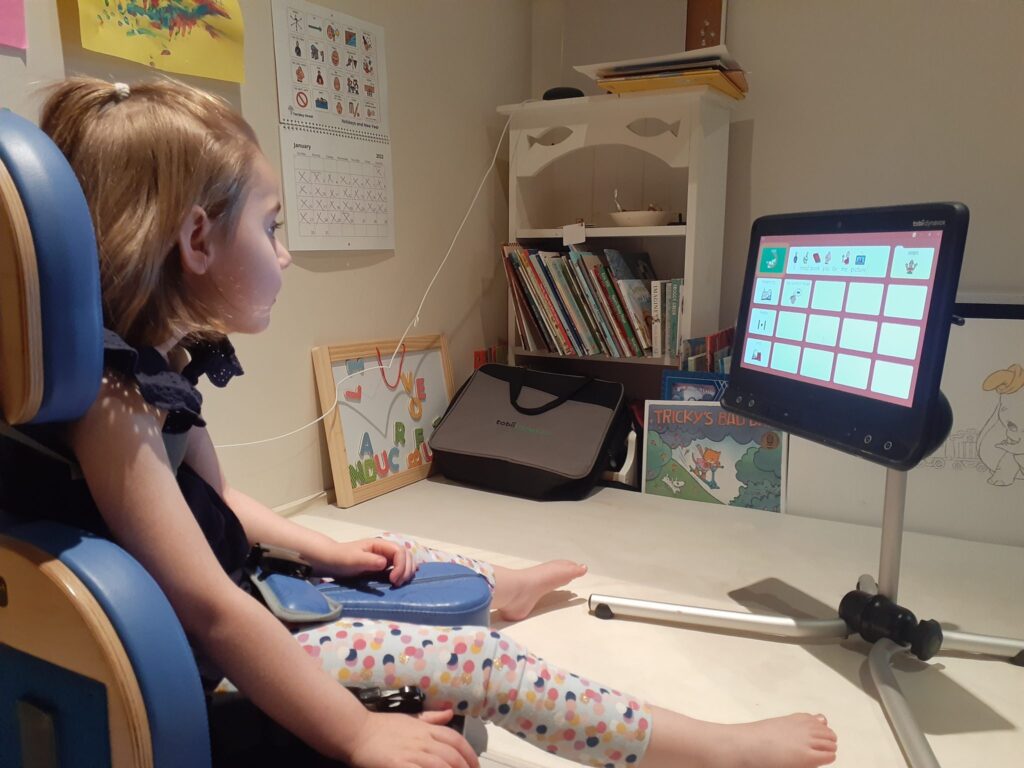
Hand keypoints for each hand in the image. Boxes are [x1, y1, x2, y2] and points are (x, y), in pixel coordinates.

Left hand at [321, 538, 415, 584]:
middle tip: (397, 584)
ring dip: (407, 571)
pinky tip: (404, 579)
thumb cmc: (341, 558)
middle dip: (406, 569)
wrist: (331, 561)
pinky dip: (404, 572)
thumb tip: (385, 563)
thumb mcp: (353, 559)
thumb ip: (369, 560)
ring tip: (399, 584)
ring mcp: (385, 557)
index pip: (399, 551)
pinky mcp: (383, 566)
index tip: (393, 580)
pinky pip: (399, 567)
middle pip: (406, 555)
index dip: (400, 565)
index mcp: (379, 544)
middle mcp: (385, 549)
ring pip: (406, 560)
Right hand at [345, 709, 478, 767]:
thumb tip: (450, 712)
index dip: (469, 753)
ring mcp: (411, 753)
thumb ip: (431, 718)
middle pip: (453, 755)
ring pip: (442, 764)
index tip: (475, 765)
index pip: (456, 739)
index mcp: (426, 729)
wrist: (357, 731)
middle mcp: (422, 740)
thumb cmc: (382, 726)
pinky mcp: (399, 765)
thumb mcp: (410, 718)